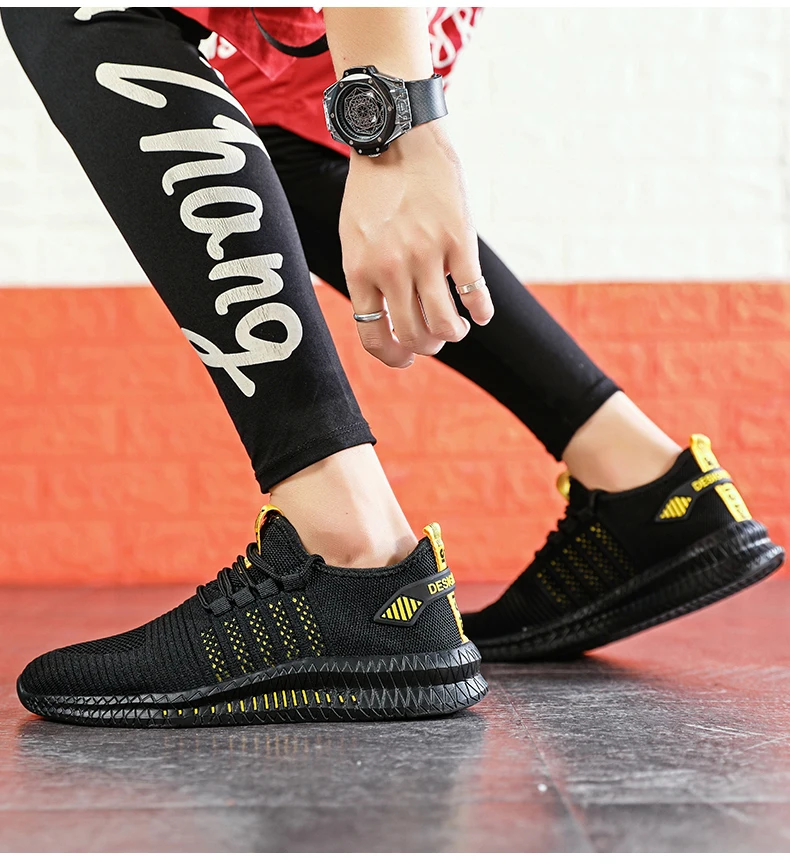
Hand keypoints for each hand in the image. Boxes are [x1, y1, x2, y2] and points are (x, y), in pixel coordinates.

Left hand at [339, 122, 493, 367]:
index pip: (373, 335)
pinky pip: (474, 293)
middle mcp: (391, 268)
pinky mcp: (459, 241)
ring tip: (457, 329)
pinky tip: (481, 313)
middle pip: (413, 335)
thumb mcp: (353, 234)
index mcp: (360, 270)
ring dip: (453, 334)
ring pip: (444, 324)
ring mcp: (426, 255)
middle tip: (434, 341)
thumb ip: (365, 274)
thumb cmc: (373, 187)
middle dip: (426, 347)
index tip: (406, 359)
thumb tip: (382, 316)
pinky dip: (481, 311)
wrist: (398, 136)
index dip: (392, 357)